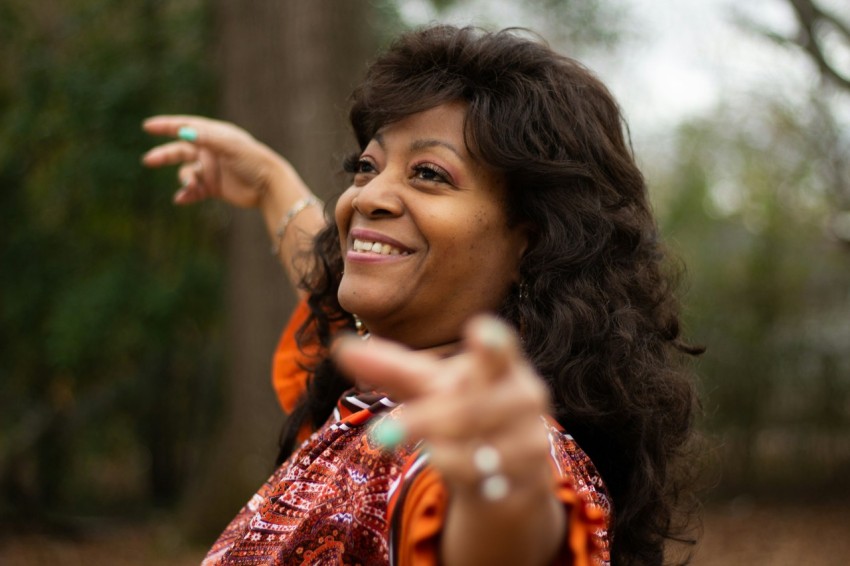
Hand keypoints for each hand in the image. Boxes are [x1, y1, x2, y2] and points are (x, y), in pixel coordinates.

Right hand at [141, 115, 284, 207]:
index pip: (186, 127)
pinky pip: (194, 191)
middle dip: (164, 155)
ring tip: (191, 185)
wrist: (269, 187)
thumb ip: (206, 138)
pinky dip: (186, 194)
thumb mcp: (230, 146)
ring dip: (185, 180)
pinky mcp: (214, 187)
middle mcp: (210, 151)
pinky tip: (181, 199)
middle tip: (149, 160)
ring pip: (186, 173)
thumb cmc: (253, 160)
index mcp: (214, 136)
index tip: (147, 127)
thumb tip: (182, 132)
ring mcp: (211, 170)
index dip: (166, 126)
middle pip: (180, 151)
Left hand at [334, 317, 553, 501]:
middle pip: (471, 406)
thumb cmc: (465, 411)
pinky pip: (482, 473)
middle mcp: (522, 397)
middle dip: (426, 420)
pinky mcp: (529, 476)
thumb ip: (389, 367)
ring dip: (433, 444)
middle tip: (377, 434)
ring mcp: (529, 436)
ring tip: (394, 445)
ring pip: (475, 442)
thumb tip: (339, 345)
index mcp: (500, 365)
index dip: (491, 341)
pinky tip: (436, 459)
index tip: (478, 330)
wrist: (510, 472)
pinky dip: (452, 466)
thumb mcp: (428, 387)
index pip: (500, 349)